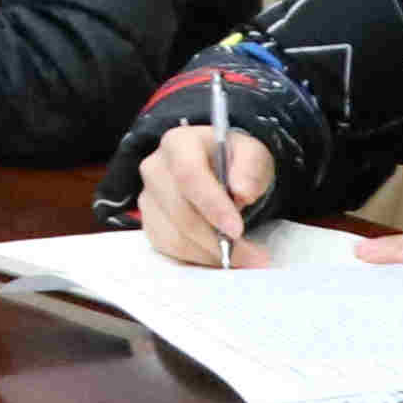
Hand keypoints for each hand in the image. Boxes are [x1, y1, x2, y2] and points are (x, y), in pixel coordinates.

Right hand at [133, 123, 276, 267]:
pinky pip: (171, 250)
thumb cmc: (234, 161)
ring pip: (175, 237)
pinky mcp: (150, 224)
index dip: (212, 205)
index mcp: (179, 144)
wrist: (219, 170)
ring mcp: (149, 199)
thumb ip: (251, 167)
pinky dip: (200, 258)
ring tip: (244, 258)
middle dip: (217, 239)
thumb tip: (242, 192)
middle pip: (181, 212)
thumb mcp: (252, 154)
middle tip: (253, 255)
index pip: (188, 175)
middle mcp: (155, 169)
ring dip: (211, 253)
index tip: (237, 230)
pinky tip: (222, 255)